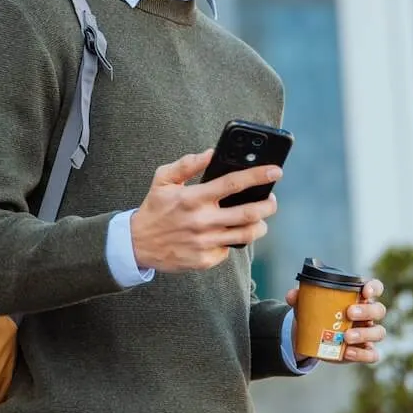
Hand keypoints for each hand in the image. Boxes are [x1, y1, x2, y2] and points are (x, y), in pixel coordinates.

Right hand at [130, 150, 280, 272]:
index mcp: (193, 198)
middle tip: (272, 200)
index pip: (233, 184)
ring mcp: (205, 243)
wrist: (137, 244)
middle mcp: (202, 221)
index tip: (275, 171)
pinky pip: (229, 250)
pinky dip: (233, 241)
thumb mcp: (163, 180)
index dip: (257, 176)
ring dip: (259, 225)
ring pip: (246, 235)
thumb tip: (211, 153)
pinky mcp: (205, 260)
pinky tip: (228, 234)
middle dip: (268, 205)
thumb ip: (187, 164)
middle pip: (249, 213)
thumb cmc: (154, 209)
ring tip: (259, 219)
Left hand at [285, 279, 386, 363]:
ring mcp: (368, 333)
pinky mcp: (364, 351)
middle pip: (379, 310)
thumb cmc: (317, 313)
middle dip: (367, 311)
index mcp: (358, 297)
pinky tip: (348, 352)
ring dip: (364, 334)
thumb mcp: (308, 304)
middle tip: (349, 313)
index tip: (364, 291)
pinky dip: (362, 354)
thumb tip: (291, 295)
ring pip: (379, 332)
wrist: (314, 337)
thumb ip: (300, 297)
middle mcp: (368, 315)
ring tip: (346, 336)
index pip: (375, 287)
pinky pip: (373, 354)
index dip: (374, 288)